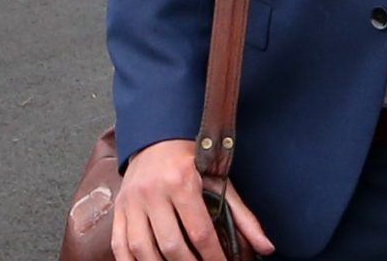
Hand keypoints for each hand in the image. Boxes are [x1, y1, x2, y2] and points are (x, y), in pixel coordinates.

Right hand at [110, 139, 273, 260]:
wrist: (156, 137)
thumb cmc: (192, 161)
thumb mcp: (219, 180)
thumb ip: (242, 216)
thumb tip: (267, 247)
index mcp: (182, 181)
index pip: (200, 232)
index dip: (213, 257)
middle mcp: (154, 192)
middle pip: (171, 245)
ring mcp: (132, 202)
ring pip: (142, 249)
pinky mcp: (118, 209)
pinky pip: (120, 245)